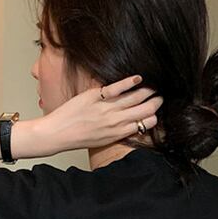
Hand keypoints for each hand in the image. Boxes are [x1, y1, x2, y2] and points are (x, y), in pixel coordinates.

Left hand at [40, 75, 162, 153]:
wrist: (57, 134)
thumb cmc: (78, 138)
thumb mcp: (102, 141)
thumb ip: (117, 132)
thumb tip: (130, 125)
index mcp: (118, 133)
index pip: (145, 124)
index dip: (154, 116)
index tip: (156, 110)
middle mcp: (115, 121)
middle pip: (144, 109)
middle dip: (156, 102)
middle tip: (160, 96)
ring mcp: (106, 108)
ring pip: (135, 97)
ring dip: (147, 91)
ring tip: (153, 86)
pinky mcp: (95, 97)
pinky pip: (117, 88)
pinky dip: (129, 82)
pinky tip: (138, 78)